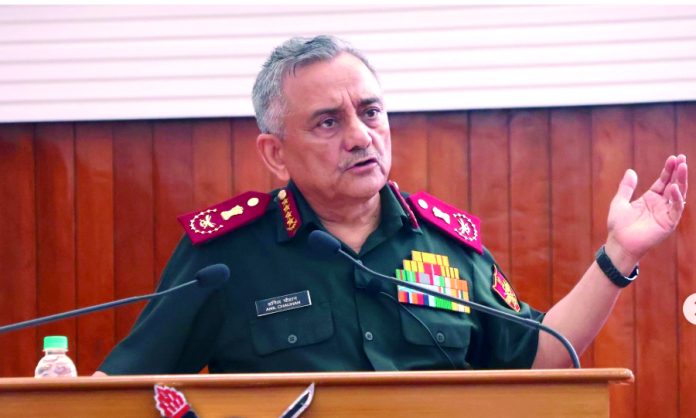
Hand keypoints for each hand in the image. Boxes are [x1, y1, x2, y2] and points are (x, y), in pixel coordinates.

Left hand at [606, 154, 687, 269]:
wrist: (619, 243)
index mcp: (650, 199)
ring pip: (678, 194)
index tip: (673, 158)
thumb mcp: (620, 202)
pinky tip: (673, 187)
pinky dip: (676, 198)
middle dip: (678, 172)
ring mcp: (666, 213)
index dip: (668, 170)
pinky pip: (675, 209)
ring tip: (682, 167)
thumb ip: (626, 187)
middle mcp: (661, 204)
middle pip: (673, 185)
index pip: (663, 181)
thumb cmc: (618, 225)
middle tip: (682, 158)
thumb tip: (630, 171)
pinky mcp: (668, 223)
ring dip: (681, 181)